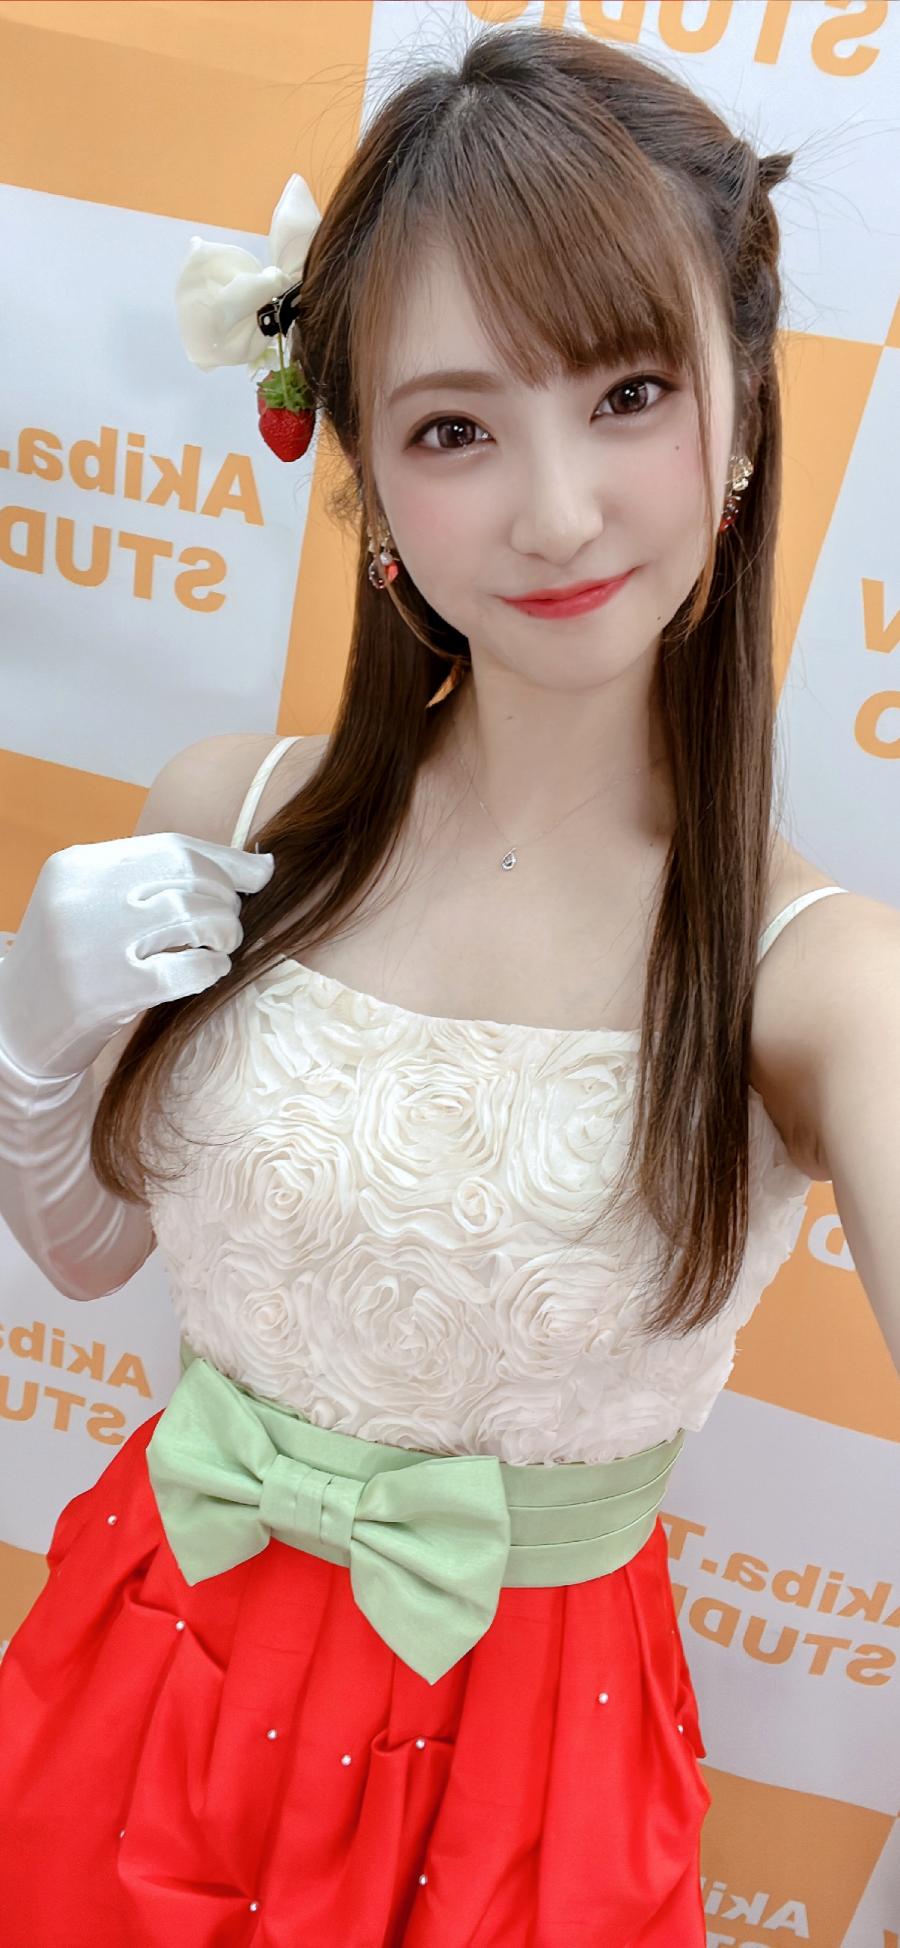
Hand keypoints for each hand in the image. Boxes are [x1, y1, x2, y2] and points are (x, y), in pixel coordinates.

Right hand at [0, 834, 274, 1078]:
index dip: (225, 860)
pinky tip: (211, 971)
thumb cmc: (71, 961)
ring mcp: (94, 945)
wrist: (16, 1027)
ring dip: (225, 931)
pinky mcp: (109, 992)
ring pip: (193, 917)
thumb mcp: (90, 904)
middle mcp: (82, 898)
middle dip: (227, 898)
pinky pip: (188, 969)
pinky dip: (212, 968)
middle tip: (231, 921)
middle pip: (188, 878)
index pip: (170, 847)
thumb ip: (151, 879)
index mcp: (76, 866)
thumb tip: (255, 864)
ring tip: (222, 945)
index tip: (258, 872)